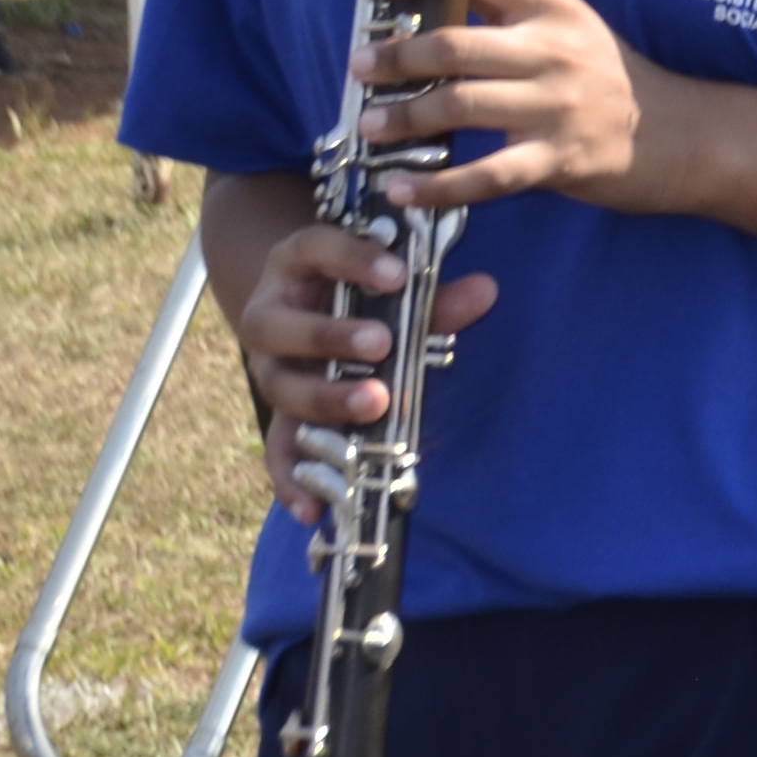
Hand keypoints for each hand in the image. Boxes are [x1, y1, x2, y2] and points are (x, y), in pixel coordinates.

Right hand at [233, 216, 497, 523]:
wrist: (313, 309)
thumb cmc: (364, 293)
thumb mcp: (395, 288)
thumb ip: (435, 296)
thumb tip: (487, 290)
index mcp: (297, 266)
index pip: (313, 248)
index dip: (351, 258)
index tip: (398, 275)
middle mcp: (270, 314)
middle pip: (276, 324)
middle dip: (328, 335)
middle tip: (382, 344)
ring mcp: (270, 368)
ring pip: (279, 386)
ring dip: (324, 398)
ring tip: (375, 403)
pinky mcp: (278, 416)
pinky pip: (276, 452)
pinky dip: (291, 480)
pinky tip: (312, 508)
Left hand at [346, 0, 659, 213]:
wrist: (686, 137)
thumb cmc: (617, 83)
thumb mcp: (575, 30)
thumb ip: (516, 14)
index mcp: (555, 10)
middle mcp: (554, 51)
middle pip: (457, 42)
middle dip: (397, 56)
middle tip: (358, 66)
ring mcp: (557, 106)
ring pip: (462, 104)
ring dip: (405, 117)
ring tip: (370, 125)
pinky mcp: (560, 159)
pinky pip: (488, 176)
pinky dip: (439, 186)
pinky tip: (405, 190)